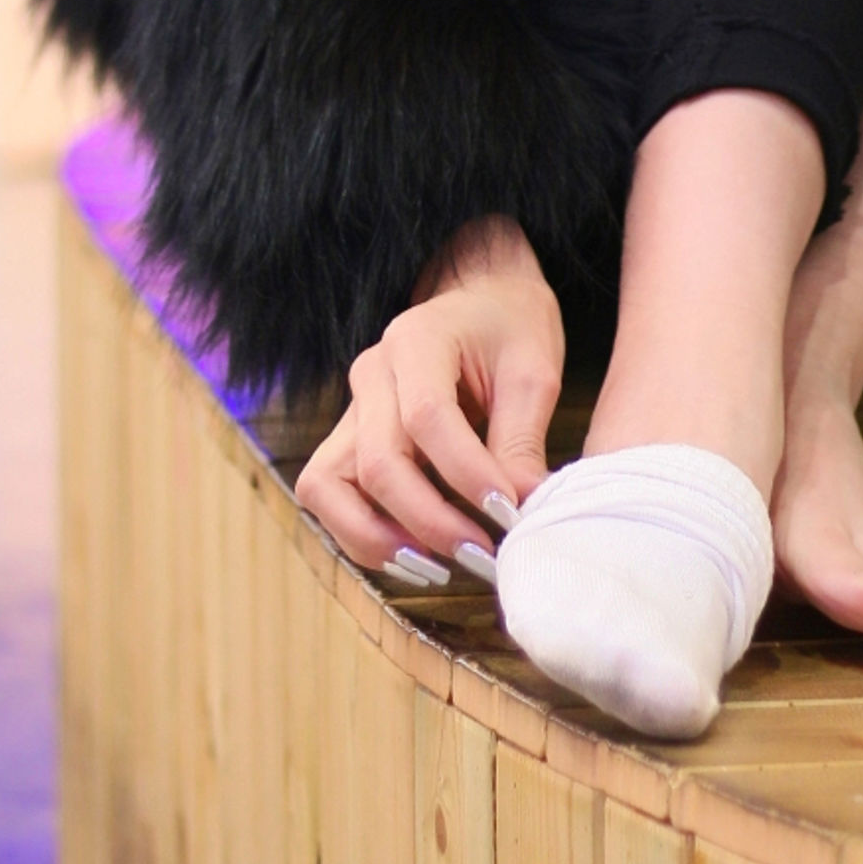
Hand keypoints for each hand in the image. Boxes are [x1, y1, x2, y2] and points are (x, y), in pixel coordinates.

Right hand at [292, 216, 563, 577]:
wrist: (479, 296)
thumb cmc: (509, 326)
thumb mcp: (532, 370)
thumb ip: (522, 440)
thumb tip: (527, 512)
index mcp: (417, 339)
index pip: (427, 417)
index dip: (466, 474)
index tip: (510, 513)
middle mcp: (372, 374)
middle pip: (378, 462)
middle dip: (431, 521)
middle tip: (484, 555)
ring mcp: (352, 408)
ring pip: (330, 485)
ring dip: (379, 538)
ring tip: (438, 567)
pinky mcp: (347, 440)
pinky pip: (330, 495)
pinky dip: (361, 534)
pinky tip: (413, 553)